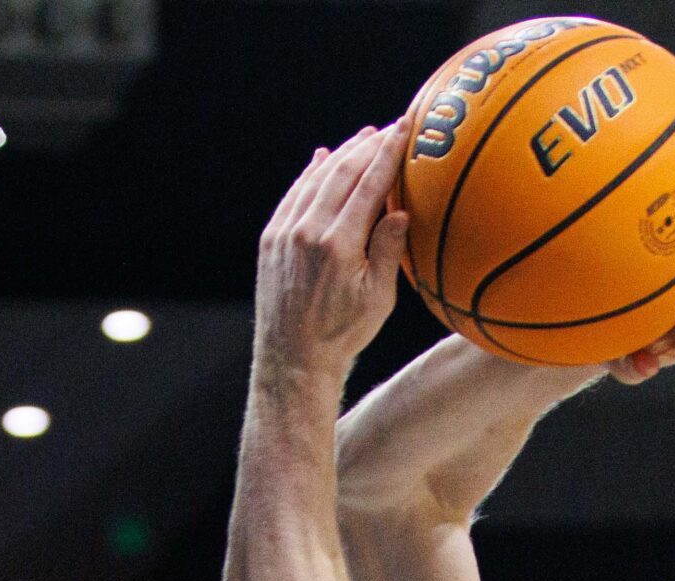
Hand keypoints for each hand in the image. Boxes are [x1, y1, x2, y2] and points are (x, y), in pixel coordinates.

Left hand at [254, 122, 411, 383]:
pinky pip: (294, 194)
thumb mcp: (378, 298)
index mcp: (338, 244)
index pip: (368, 185)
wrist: (292, 358)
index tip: (403, 132)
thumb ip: (389, 251)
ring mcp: (284, 232)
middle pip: (340, 172)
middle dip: (367, 146)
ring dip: (340, 155)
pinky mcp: (271, 238)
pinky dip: (311, 174)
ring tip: (363, 139)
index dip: (387, 154)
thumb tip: (399, 210)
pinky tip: (322, 158)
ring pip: (315, 179)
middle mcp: (307, 230)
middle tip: (388, 128)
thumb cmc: (343, 334)